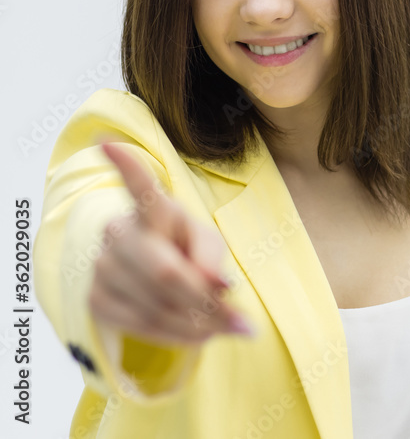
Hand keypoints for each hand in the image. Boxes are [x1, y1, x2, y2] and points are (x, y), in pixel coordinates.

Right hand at [87, 141, 253, 344]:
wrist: (152, 273)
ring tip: (230, 329)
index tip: (107, 142)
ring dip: (200, 326)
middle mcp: (120, 234)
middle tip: (243, 322)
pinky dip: (179, 337)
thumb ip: (213, 257)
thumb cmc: (186, 248)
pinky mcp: (96, 301)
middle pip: (165, 274)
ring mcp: (103, 269)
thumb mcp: (207, 242)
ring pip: (157, 308)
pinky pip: (143, 327)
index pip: (139, 187)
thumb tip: (219, 286)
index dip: (125, 167)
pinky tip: (200, 335)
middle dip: (207, 303)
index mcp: (151, 209)